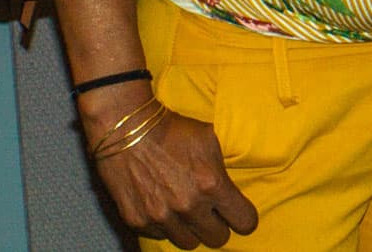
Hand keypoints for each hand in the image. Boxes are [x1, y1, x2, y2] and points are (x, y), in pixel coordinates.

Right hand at [90, 96, 258, 248]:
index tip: (240, 214)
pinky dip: (165, 226)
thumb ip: (222, 170)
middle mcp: (188, 206)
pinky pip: (160, 236)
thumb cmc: (173, 130)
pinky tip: (164, 208)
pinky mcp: (136, 221)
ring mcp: (160, 216)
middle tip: (213, 214)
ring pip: (189, 243)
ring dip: (191, 230)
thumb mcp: (210, 141)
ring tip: (188, 213)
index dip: (245, 218)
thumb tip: (231, 189)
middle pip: (217, 238)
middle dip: (219, 226)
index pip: (244, 221)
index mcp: (212, 185)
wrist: (127, 130)